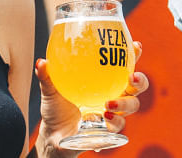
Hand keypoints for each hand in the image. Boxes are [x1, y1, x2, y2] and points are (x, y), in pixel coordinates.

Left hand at [35, 40, 148, 156]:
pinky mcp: (108, 130)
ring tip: (109, 103)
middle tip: (133, 77)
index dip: (134, 55)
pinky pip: (117, 126)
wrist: (52, 136)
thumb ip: (47, 76)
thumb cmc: (55, 109)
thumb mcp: (50, 91)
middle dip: (140, 81)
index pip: (123, 65)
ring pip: (132, 106)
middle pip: (136, 87)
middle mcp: (112, 95)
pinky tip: (104, 117)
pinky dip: (114, 121)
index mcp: (103, 81)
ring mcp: (112, 113)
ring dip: (125, 104)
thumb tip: (41, 62)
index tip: (137, 46)